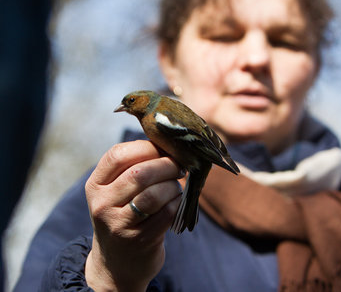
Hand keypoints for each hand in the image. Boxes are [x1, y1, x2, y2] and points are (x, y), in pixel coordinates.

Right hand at [84, 140, 181, 291]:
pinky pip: (166, 213)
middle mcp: (102, 204)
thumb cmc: (122, 215)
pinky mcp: (139, 240)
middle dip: (166, 165)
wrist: (117, 262)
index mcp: (95, 185)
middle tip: (179, 166)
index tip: (163, 149)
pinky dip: (177, 202)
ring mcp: (119, 224)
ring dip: (173, 185)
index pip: (118, 155)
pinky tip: (177, 201)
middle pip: (139, 174)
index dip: (146, 147)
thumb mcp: (114, 192)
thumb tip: (166, 144)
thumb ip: (131, 168)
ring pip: (154, 194)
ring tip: (176, 186)